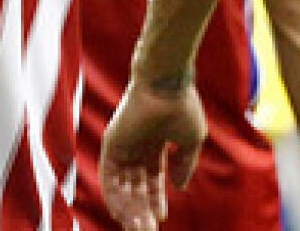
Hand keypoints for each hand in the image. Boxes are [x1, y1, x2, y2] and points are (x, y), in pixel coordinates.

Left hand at [99, 75, 206, 230]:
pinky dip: (113, 196)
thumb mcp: (190, 140)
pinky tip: (120, 213)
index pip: (152, 178)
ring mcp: (123, 145)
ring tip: (139, 227)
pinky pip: (108, 176)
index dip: (156, 199)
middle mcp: (137, 146)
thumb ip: (185, 163)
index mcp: (156, 143)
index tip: (161, 217)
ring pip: (123, 185)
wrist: (167, 84)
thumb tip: (179, 187)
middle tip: (147, 230)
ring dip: (129, 208)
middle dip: (142, 209)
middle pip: (136, 186)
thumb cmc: (182, 105)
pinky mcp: (111, 144)